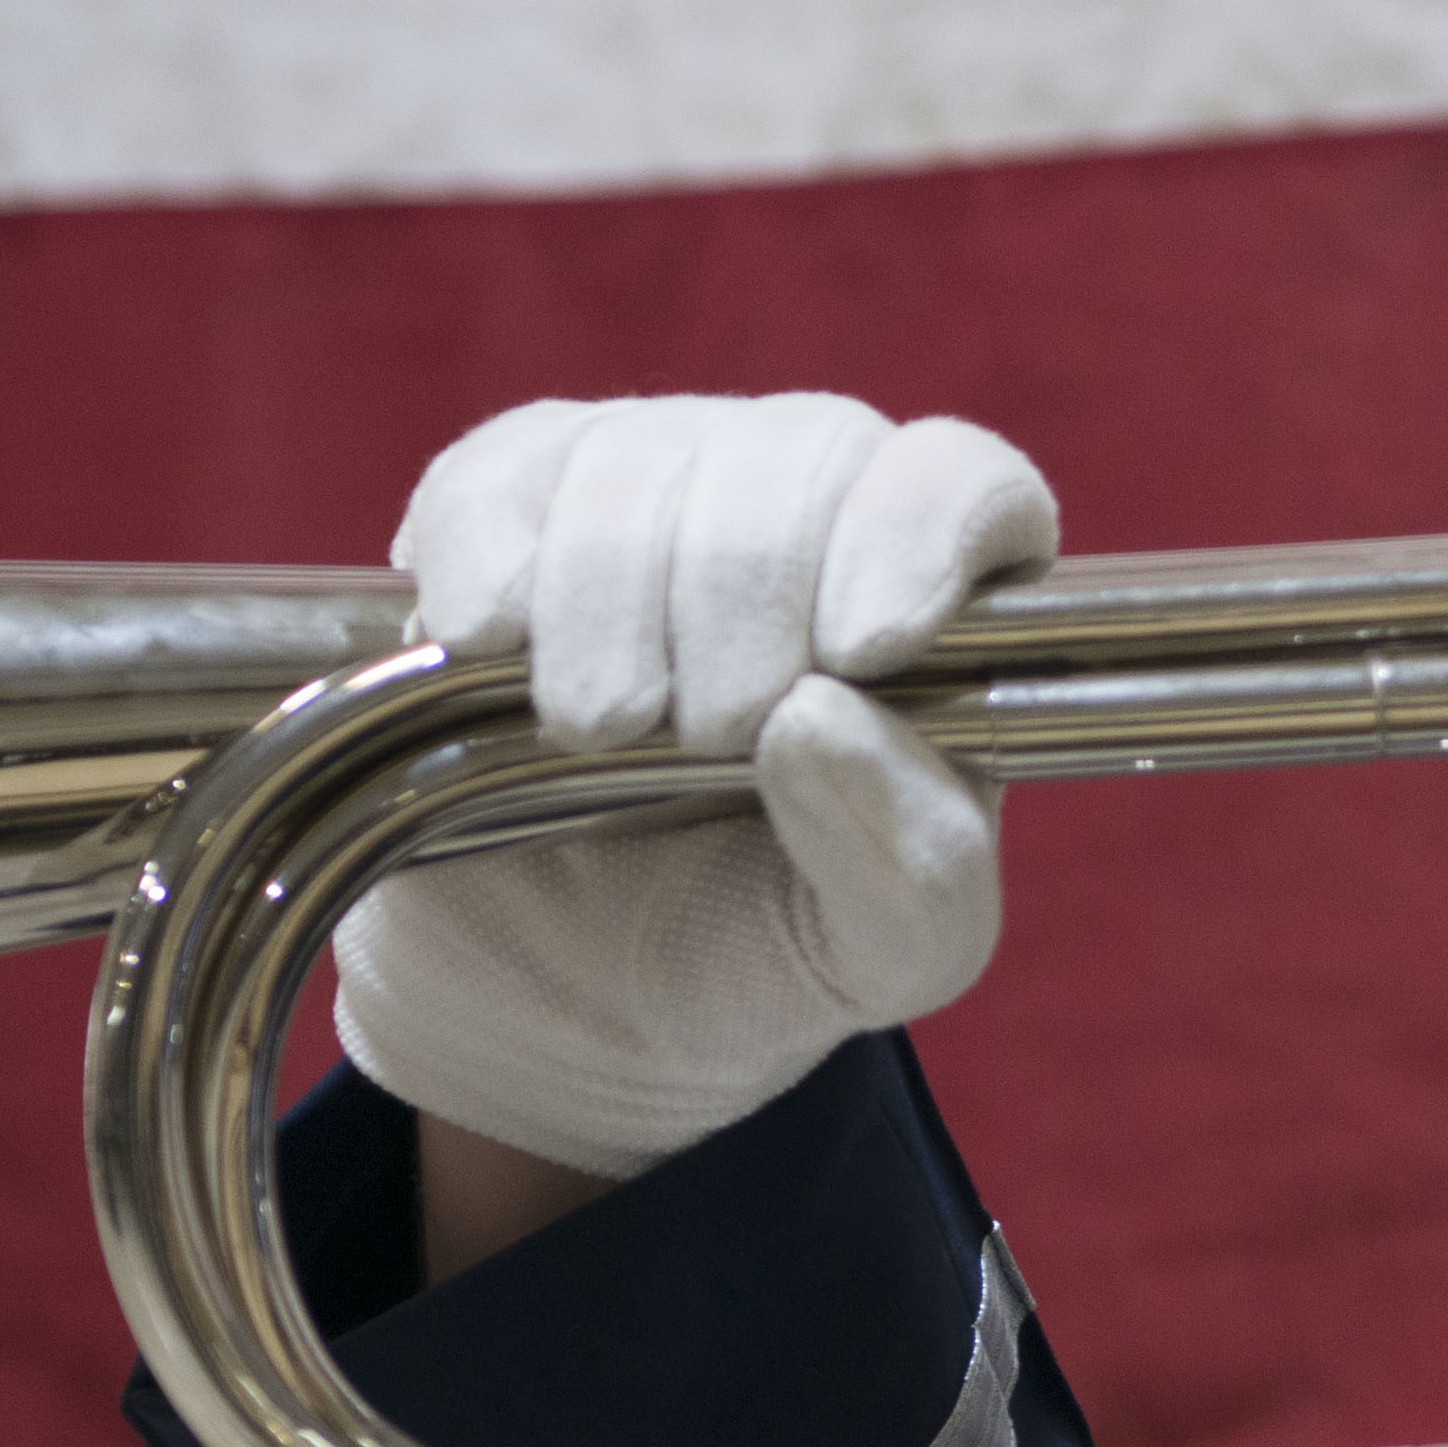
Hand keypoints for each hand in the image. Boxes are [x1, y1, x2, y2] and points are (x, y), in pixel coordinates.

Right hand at [327, 393, 1058, 1179]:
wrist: (554, 993)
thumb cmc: (750, 947)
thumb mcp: (875, 957)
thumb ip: (915, 864)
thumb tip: (822, 718)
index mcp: (938, 603)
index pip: (962, 484)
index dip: (917, 537)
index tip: (860, 651)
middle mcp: (813, 505)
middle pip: (807, 453)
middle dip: (748, 598)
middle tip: (703, 736)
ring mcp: (657, 481)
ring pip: (642, 457)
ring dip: (609, 602)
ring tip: (592, 727)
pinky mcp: (510, 502)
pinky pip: (501, 474)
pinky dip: (490, 558)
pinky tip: (485, 645)